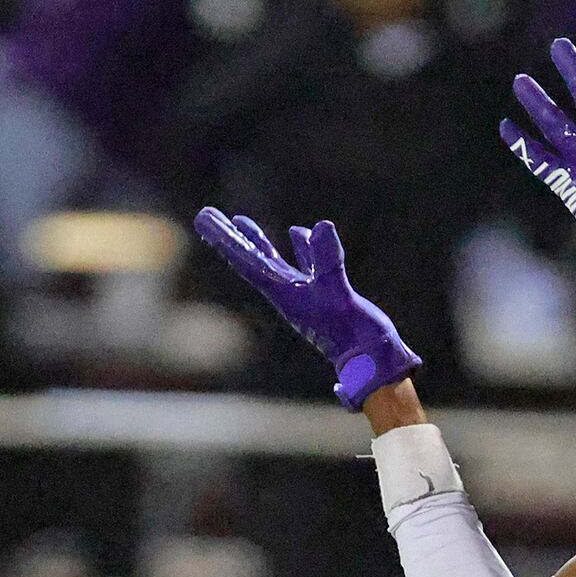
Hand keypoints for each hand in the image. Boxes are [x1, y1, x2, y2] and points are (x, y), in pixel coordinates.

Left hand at [193, 208, 420, 408]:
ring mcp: (306, 295)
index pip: (249, 262)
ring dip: (258, 243)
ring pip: (275, 263)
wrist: (371, 359)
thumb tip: (321, 226)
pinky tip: (298, 233)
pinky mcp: (326, 295)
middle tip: (207, 217)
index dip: (226, 240)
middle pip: (253, 261)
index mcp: (285, 295)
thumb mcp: (338, 293)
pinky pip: (306, 265)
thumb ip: (328, 262)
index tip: (204, 219)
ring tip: (241, 223)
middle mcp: (289, 295)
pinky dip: (301, 248)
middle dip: (232, 239)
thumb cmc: (353, 334)